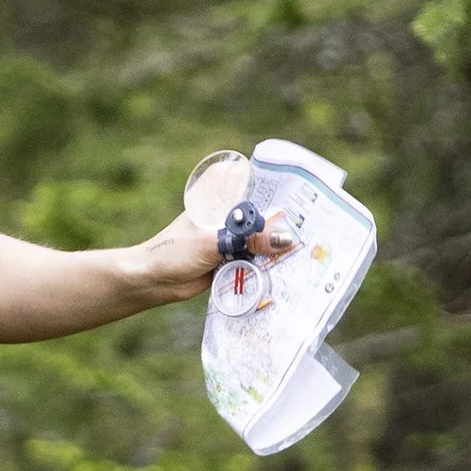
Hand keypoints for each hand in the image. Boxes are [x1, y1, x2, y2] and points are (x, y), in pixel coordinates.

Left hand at [132, 203, 294, 306]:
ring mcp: (229, 241)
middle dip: (283, 227)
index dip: (281, 194)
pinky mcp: (229, 262)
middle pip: (262, 220)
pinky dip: (265, 267)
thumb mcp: (214, 242)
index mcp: (221, 201)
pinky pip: (253, 262)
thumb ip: (249, 239)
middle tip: (317, 233)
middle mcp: (227, 218)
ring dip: (275, 250)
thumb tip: (284, 240)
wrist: (153, 280)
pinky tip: (286, 271)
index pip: (256, 190)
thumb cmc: (175, 251)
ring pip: (259, 243)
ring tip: (307, 253)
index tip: (309, 200)